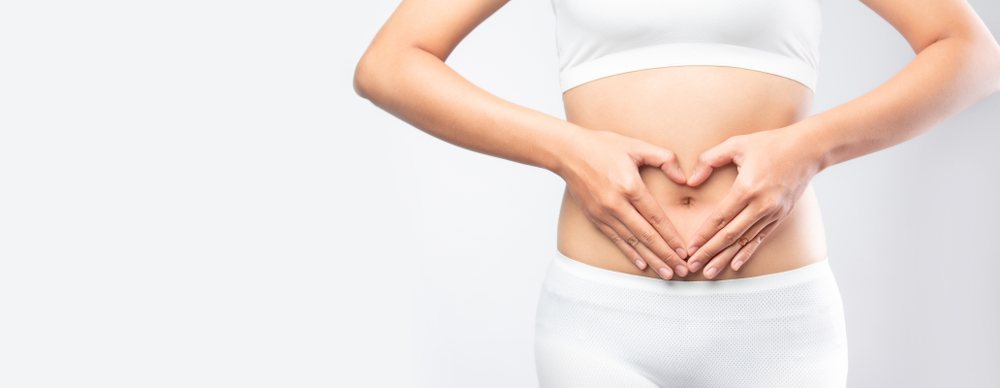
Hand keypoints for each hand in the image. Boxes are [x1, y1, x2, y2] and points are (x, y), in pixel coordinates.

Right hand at [556, 129, 690, 278]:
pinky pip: (616, 239)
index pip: (655, 217)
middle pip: (646, 236)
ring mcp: (604, 213)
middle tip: (682, 270)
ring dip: (651, 260)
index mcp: (630, 186)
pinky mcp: (594, 217)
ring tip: (666, 273)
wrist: (568, 152)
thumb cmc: (603, 146)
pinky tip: (642, 264)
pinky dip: (630, 253)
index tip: (684, 251)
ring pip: (632, 242)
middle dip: (666, 255)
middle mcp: (616, 204)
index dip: (671, 237)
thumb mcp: (636, 145)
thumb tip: (683, 179)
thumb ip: (664, 158)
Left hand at [683, 124, 823, 278]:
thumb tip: (691, 181)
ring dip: (725, 258)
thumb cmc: (770, 143)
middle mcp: (762, 205)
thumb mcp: (736, 144)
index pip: (720, 218)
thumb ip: (709, 159)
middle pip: (730, 235)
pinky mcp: (781, 216)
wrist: (809, 148)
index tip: (690, 248)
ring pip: (744, 241)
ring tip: (709, 272)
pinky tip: (735, 265)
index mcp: (747, 188)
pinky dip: (747, 252)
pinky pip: (760, 238)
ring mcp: (773, 213)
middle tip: (692, 266)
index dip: (703, 235)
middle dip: (709, 253)